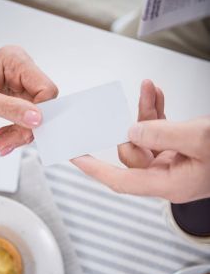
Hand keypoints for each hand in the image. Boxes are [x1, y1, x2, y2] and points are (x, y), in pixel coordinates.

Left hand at [0, 46, 57, 155]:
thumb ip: (9, 108)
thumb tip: (37, 117)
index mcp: (15, 61)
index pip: (45, 88)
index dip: (40, 112)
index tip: (27, 128)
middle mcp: (22, 70)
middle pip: (42, 106)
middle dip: (25, 128)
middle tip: (6, 142)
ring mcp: (22, 85)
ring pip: (36, 117)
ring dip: (19, 134)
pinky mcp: (20, 98)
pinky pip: (28, 120)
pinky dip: (16, 133)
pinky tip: (2, 138)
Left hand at [72, 80, 209, 202]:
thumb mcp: (199, 139)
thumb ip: (162, 134)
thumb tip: (132, 132)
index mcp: (169, 184)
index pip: (121, 181)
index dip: (95, 169)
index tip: (75, 157)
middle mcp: (168, 176)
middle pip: (133, 154)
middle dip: (133, 125)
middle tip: (140, 101)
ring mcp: (174, 163)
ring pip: (147, 138)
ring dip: (146, 113)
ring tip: (149, 89)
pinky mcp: (180, 150)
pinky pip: (160, 132)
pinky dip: (157, 113)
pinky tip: (155, 95)